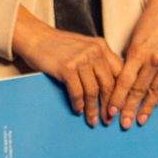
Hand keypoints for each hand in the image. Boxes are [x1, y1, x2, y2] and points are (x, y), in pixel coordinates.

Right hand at [12, 7, 124, 126]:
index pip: (119, 73)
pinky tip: (78, 110)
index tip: (120, 108)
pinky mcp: (66, 68)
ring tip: (92, 120)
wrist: (36, 37)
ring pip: (93, 91)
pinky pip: (77, 92)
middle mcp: (94, 51)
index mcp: (101, 46)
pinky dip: (78, 104)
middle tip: (108, 119)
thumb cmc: (59, 46)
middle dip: (109, 106)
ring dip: (93, 109)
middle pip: (108, 85)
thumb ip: (99, 61)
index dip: (121, 94)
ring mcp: (80, 59)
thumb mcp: (85, 48)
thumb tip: (113, 88)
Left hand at [106, 0, 157, 128]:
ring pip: (155, 91)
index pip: (126, 81)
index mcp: (139, 51)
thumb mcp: (133, 39)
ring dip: (145, 108)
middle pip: (140, 90)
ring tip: (137, 120)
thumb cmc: (148, 23)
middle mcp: (155, 59)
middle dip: (129, 108)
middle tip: (122, 123)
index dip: (118, 98)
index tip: (111, 111)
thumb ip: (129, 61)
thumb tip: (121, 83)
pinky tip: (152, 108)